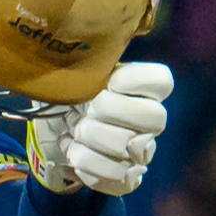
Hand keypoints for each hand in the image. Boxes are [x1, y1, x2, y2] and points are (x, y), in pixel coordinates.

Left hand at [27, 62, 171, 195]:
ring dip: (90, 139)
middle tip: (84, 111)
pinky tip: (75, 153)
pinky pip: (119, 176)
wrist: (52, 138)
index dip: (133, 80)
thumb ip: (90, 60)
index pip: (162, 81)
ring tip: (74, 133)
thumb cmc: (68, 100)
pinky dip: (88, 164)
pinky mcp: (129, 179)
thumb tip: (85, 36)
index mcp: (142, 90)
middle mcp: (152, 122)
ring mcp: (142, 153)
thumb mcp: (74, 74)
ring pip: (129, 147)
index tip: (107, 82)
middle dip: (108, 111)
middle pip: (154, 116)